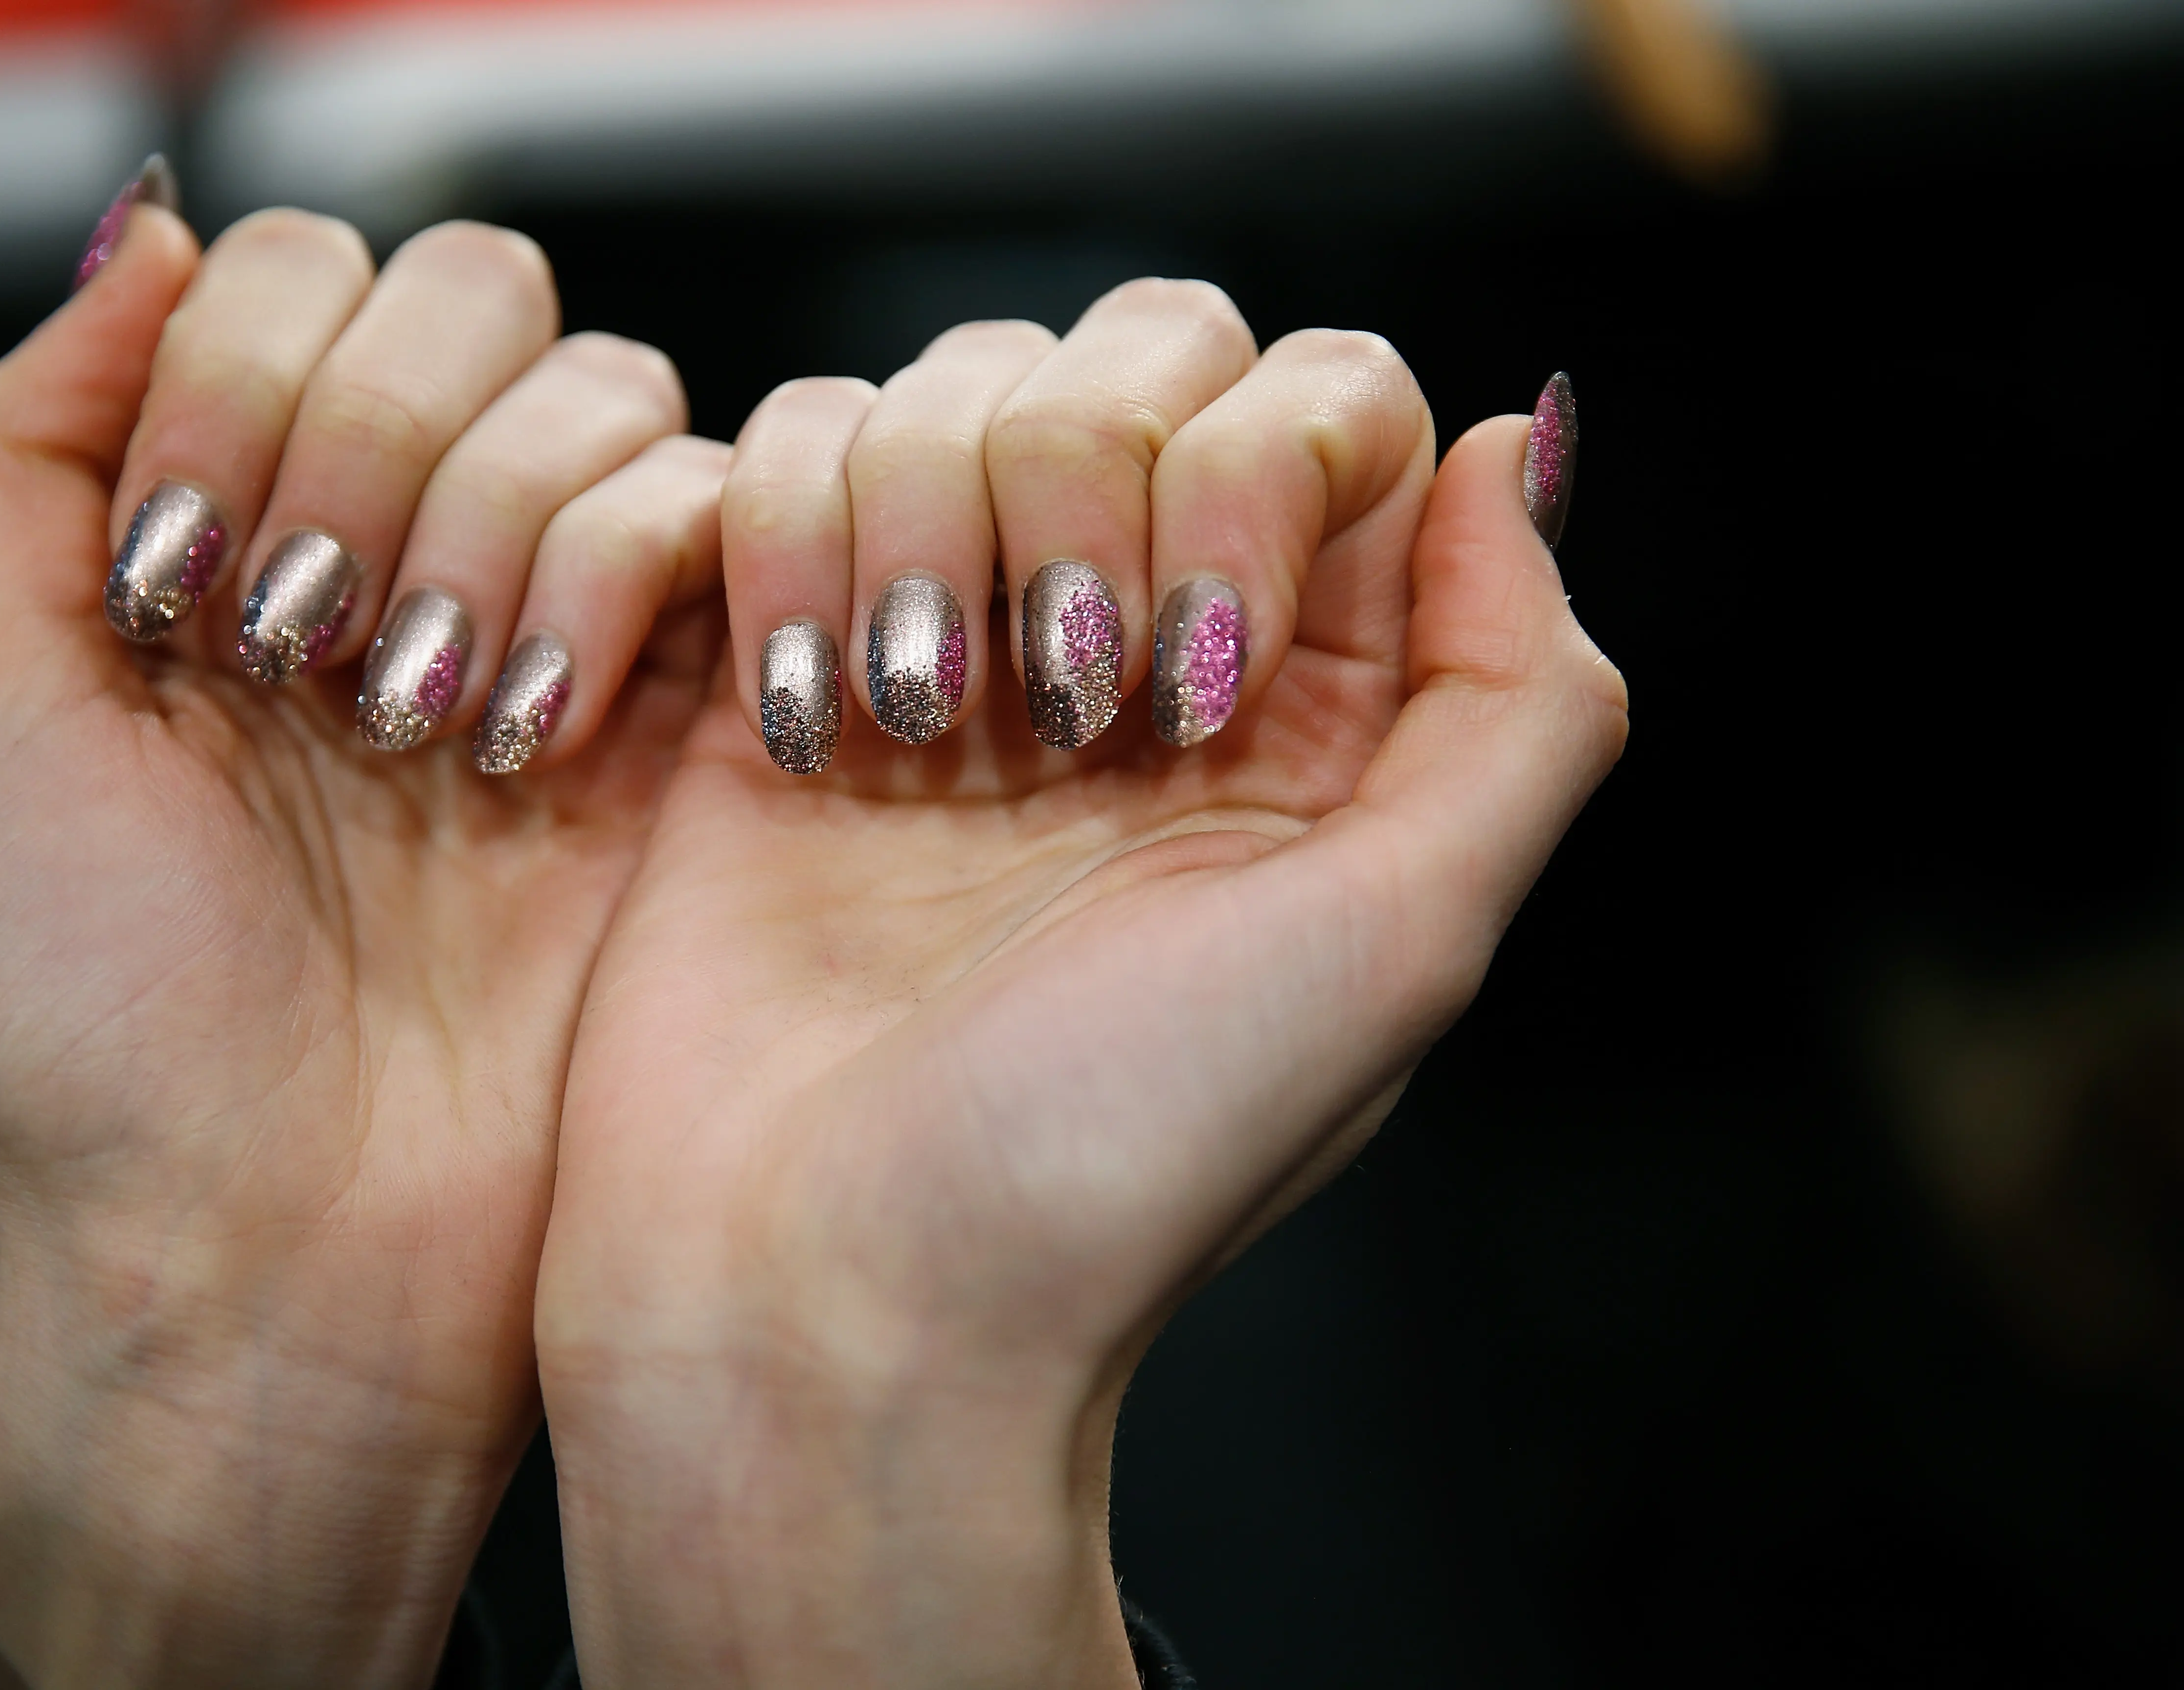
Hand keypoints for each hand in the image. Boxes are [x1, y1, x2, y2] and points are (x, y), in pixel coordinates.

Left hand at [0, 200, 724, 1686]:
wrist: (284, 1262)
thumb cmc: (117, 1032)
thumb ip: (27, 455)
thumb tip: (136, 233)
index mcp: (244, 533)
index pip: (298, 277)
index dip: (253, 372)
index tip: (189, 582)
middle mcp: (410, 555)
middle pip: (476, 294)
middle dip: (387, 434)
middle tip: (313, 647)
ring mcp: (559, 628)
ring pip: (610, 390)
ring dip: (502, 523)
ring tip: (427, 728)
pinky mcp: (687, 715)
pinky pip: (717, 516)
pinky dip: (624, 579)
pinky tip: (533, 735)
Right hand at [537, 284, 1624, 1687]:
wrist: (819, 1284)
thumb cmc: (1104, 1155)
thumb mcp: (1397, 942)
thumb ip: (1515, 696)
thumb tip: (1524, 447)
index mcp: (1309, 711)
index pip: (1332, 411)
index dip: (1266, 472)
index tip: (1198, 680)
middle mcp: (1138, 650)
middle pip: (1143, 355)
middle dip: (1087, 483)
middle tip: (1057, 712)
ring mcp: (955, 647)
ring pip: (956, 383)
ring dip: (928, 520)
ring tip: (908, 735)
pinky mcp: (785, 658)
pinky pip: (791, 454)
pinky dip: (790, 542)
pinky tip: (801, 727)